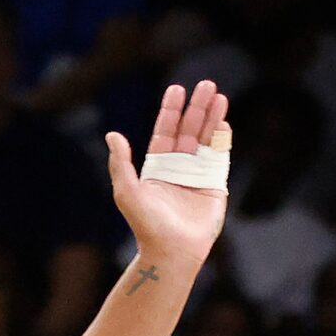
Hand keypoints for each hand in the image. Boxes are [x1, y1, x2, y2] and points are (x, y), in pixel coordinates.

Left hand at [106, 81, 230, 271]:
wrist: (171, 250)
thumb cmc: (146, 224)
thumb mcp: (127, 191)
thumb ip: (121, 163)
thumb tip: (112, 135)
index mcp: (156, 167)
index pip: (165, 132)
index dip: (171, 110)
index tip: (177, 89)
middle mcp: (177, 168)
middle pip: (189, 129)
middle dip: (197, 107)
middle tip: (206, 84)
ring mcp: (197, 174)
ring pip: (207, 138)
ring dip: (213, 116)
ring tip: (219, 95)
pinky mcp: (214, 183)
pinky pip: (220, 155)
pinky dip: (223, 138)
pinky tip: (224, 121)